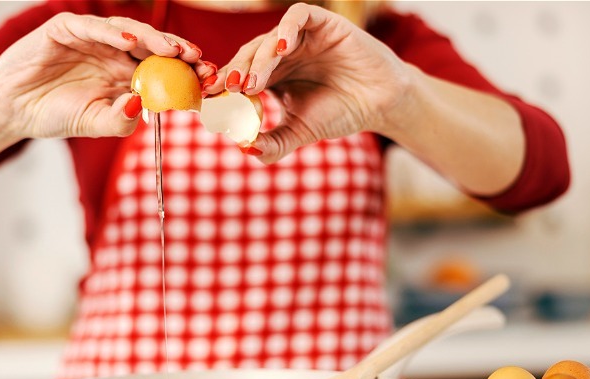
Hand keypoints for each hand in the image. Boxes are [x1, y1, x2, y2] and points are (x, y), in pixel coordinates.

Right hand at [0, 13, 212, 138]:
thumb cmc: (56, 115)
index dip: (185, 71)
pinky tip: (130, 41)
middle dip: (179, 52)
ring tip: (172, 50)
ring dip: (153, 38)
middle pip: (154, 46)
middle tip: (198, 60)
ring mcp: (92, 38)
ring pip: (129, 31)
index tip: (207, 80)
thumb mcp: (95, 124)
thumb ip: (121, 119)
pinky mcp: (67, 28)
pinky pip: (93, 26)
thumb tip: (144, 105)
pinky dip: (112, 31)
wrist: (13, 109)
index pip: (163, 68)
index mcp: (127, 74)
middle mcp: (114, 52)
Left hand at [206, 3, 412, 163]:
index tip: (210, 100)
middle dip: (236, 72)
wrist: (380, 104)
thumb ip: (273, 143)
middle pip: (248, 56)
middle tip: (231, 89)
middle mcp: (281, 54)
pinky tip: (282, 47)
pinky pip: (298, 16)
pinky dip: (287, 29)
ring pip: (269, 39)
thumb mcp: (300, 132)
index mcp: (271, 76)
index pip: (239, 75)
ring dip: (258, 59)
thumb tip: (243, 150)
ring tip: (254, 82)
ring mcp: (300, 37)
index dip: (223, 85)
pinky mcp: (321, 23)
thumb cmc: (340, 114)